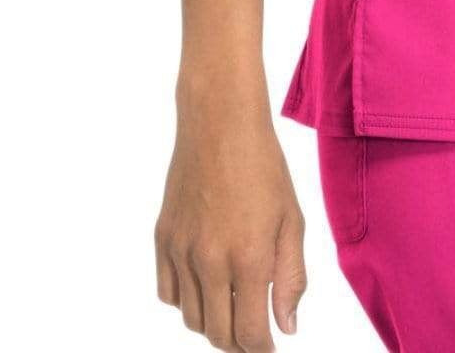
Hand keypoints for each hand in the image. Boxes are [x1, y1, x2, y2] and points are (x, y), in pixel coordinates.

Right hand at [155, 95, 306, 347]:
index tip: (271, 347)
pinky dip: (186, 301)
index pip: (250, 334)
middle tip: (254, 332)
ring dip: (213, 324)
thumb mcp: (292, 219)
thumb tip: (286, 327)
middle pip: (218, 335)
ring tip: (233, 307)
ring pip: (191, 319)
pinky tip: (206, 286)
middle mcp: (211, 262)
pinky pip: (168, 293)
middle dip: (239, 343)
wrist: (220, 124)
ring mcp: (182, 252)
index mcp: (250, 258)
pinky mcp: (163, 238)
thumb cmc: (264, 166)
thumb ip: (291, 277)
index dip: (262, 350)